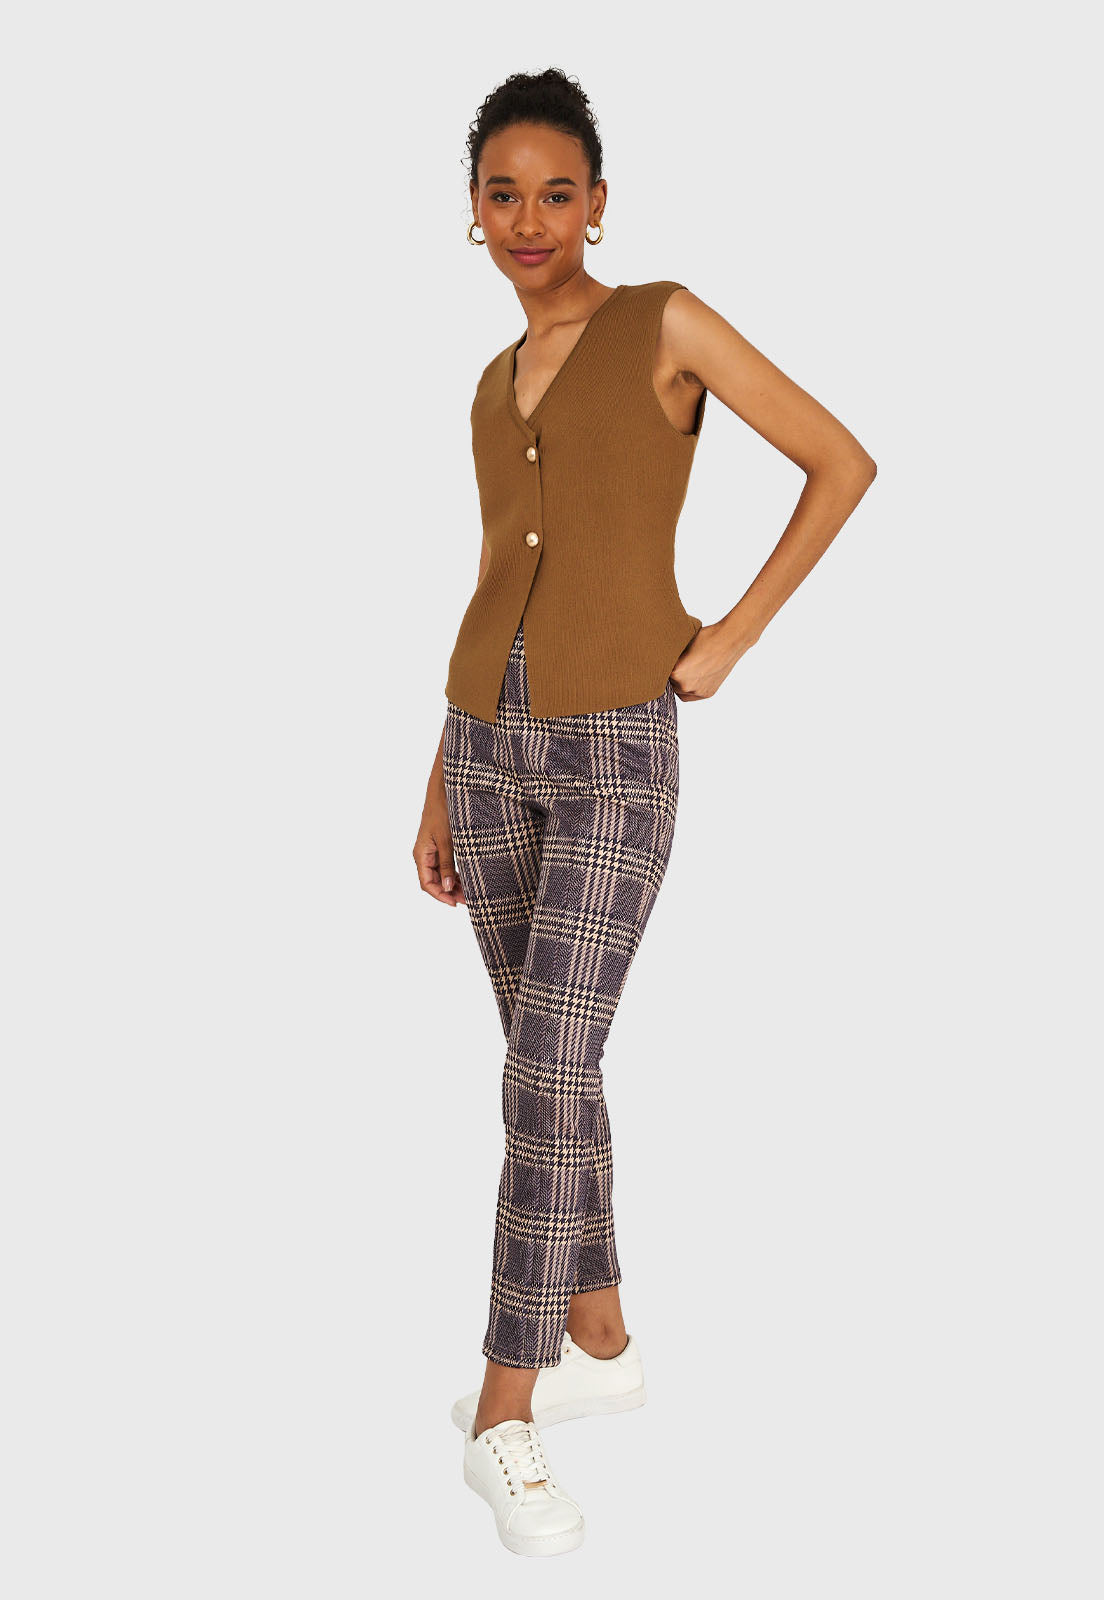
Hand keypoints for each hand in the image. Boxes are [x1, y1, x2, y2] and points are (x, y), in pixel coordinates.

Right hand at [414, 781, 465, 906]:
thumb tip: (448, 887)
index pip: (427, 884)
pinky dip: (454, 875)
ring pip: (440, 875)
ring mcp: (431, 851)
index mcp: (421, 854)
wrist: (443, 791)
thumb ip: (448, 864)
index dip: (440, 896)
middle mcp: (424, 855)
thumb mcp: (447, 840)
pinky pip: (445, 866)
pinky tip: (466, 880)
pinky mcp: (439, 846)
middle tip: (468, 900)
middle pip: (434, 882)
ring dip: (453, 885)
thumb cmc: (442, 812)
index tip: (455, 903)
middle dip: (449, 893)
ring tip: (469, 893)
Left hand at [669, 620, 757, 701]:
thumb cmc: (706, 637)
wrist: (730, 640)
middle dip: (672, 677)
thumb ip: (672, 658)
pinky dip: (693, 687)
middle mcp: (686, 686)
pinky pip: (694, 695)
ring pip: (681, 692)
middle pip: (670, 686)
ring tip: (688, 670)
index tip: (665, 663)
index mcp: (676, 673)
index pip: (661, 675)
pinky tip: (695, 675)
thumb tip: (663, 662)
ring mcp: (698, 691)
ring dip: (682, 684)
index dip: (663, 668)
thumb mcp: (682, 645)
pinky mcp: (708, 693)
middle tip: (678, 665)